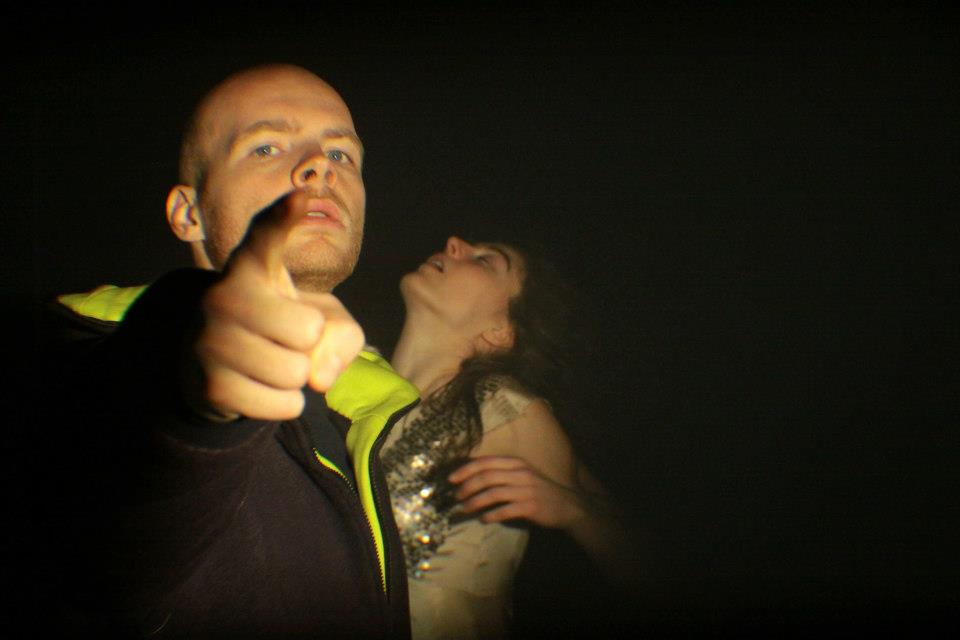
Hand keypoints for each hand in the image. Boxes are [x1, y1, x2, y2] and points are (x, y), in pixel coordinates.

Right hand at [190, 189, 363, 420]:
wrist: (216, 366)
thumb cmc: (281, 328)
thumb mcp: (322, 319)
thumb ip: (344, 335)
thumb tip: (319, 375)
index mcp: (251, 267)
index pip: (267, 236)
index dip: (285, 218)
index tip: (301, 194)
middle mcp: (223, 297)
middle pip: (307, 330)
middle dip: (311, 343)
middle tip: (286, 338)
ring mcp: (211, 341)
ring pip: (296, 372)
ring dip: (297, 378)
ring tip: (272, 363)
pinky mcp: (211, 386)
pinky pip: (284, 404)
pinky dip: (286, 404)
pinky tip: (262, 389)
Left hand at [448, 456, 586, 529]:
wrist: (567, 506)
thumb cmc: (540, 491)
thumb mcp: (523, 475)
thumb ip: (503, 473)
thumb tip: (473, 477)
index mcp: (516, 463)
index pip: (486, 462)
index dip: (466, 470)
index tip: (452, 479)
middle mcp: (520, 473)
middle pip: (487, 477)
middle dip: (467, 487)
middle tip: (456, 497)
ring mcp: (526, 490)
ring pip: (493, 494)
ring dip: (475, 502)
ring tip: (465, 509)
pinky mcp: (530, 506)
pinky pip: (505, 510)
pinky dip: (491, 515)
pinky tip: (484, 519)